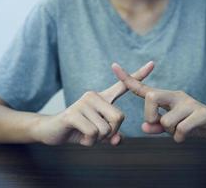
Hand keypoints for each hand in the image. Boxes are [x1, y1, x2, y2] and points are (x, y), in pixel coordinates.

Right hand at [33, 61, 154, 145]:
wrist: (52, 131)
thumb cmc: (78, 130)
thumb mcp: (98, 134)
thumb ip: (111, 136)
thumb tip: (119, 140)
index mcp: (102, 98)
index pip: (123, 86)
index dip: (138, 75)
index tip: (153, 63)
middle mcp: (94, 96)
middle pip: (119, 117)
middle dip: (111, 132)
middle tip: (98, 134)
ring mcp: (83, 103)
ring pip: (105, 129)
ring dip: (97, 139)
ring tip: (85, 134)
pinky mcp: (73, 113)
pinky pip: (93, 133)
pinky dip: (89, 142)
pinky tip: (79, 137)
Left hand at [112, 63, 205, 142]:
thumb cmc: (190, 123)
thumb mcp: (170, 126)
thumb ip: (156, 126)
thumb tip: (143, 127)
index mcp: (166, 97)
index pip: (143, 88)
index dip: (128, 78)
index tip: (113, 66)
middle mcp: (176, 96)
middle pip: (151, 97)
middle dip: (150, 115)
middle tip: (159, 123)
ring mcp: (189, 103)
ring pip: (166, 120)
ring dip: (171, 131)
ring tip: (181, 130)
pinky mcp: (201, 113)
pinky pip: (181, 129)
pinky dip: (180, 137)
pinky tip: (186, 135)